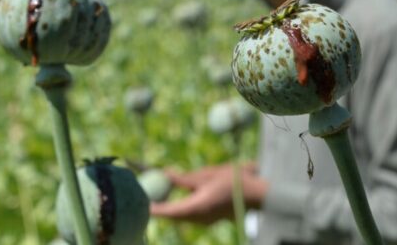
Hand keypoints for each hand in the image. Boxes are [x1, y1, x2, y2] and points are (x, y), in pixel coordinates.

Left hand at [150, 162, 267, 223]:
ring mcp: (204, 221)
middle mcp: (198, 219)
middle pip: (172, 216)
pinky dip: (181, 207)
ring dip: (170, 207)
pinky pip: (190, 215)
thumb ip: (184, 179)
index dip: (153, 208)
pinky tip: (179, 196)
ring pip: (180, 217)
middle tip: (148, 194)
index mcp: (196, 207)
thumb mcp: (206, 175)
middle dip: (159, 207)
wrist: (256, 194)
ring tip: (160, 194)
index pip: (167, 211)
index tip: (140, 202)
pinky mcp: (209, 220)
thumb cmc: (233, 180)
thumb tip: (164, 175)